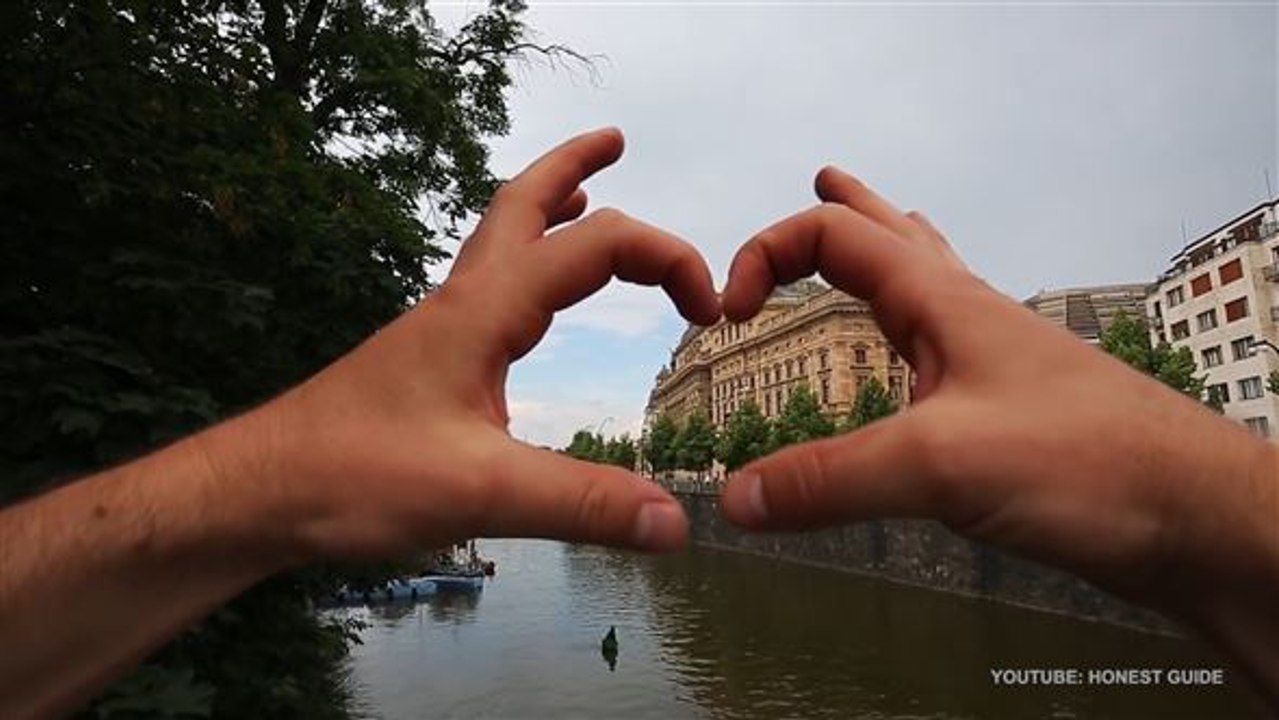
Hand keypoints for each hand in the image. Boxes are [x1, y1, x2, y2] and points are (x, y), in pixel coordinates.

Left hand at [218, 128, 719, 560]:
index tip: (711, 308)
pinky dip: (522, 270)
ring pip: (497, 241)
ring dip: (545, 210)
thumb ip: (582, 503)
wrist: (257, 490)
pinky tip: (526, 311)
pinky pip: (484, 290)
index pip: (596, 247)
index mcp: (483, 311)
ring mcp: (436, 330)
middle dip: (574, 165)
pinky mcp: (422, 363)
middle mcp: (460, 304)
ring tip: (584, 197)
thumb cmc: (353, 477)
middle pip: (522, 204)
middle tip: (616, 141)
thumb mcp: (481, 492)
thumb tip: (675, 521)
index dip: (667, 258)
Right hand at [718, 167, 1278, 617]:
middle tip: (822, 178)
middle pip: (895, 236)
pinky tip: (914, 366)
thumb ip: (830, 479)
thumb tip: (735, 499)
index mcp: (944, 302)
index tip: (728, 313)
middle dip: (846, 209)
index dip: (767, 256)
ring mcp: (994, 362)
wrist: (1195, 516)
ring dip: (888, 253)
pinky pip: (945, 349)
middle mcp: (968, 318)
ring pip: (929, 283)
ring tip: (870, 239)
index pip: (834, 236)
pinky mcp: (1010, 412)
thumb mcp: (940, 465)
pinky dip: (913, 331)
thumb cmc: (1091, 465)